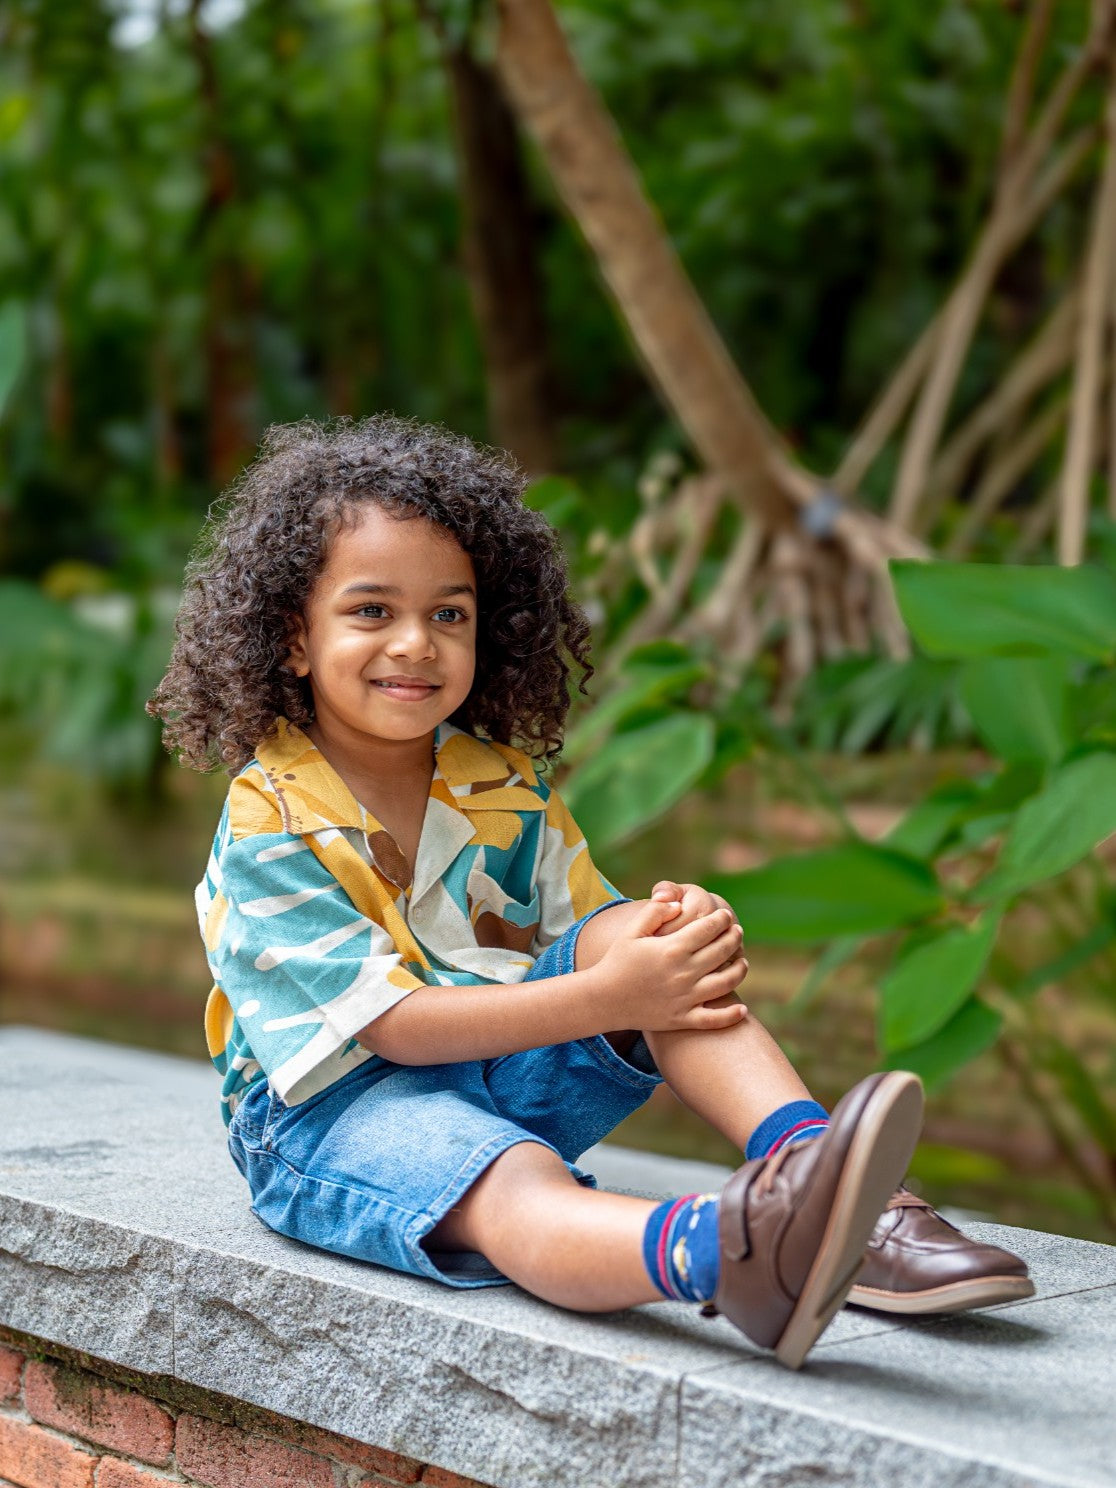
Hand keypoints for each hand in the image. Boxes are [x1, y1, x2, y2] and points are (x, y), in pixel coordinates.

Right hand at [594, 898, 748, 1032]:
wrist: (602, 1000)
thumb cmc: (617, 961)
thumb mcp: (631, 931)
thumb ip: (654, 912)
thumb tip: (678, 903)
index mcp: (672, 948)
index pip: (707, 928)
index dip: (721, 919)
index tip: (725, 915)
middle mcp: (683, 973)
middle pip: (720, 952)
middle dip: (733, 938)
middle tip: (737, 932)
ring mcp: (684, 998)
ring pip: (725, 983)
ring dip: (739, 970)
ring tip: (742, 962)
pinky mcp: (682, 1019)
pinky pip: (713, 1019)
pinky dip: (731, 1015)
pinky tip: (742, 1008)